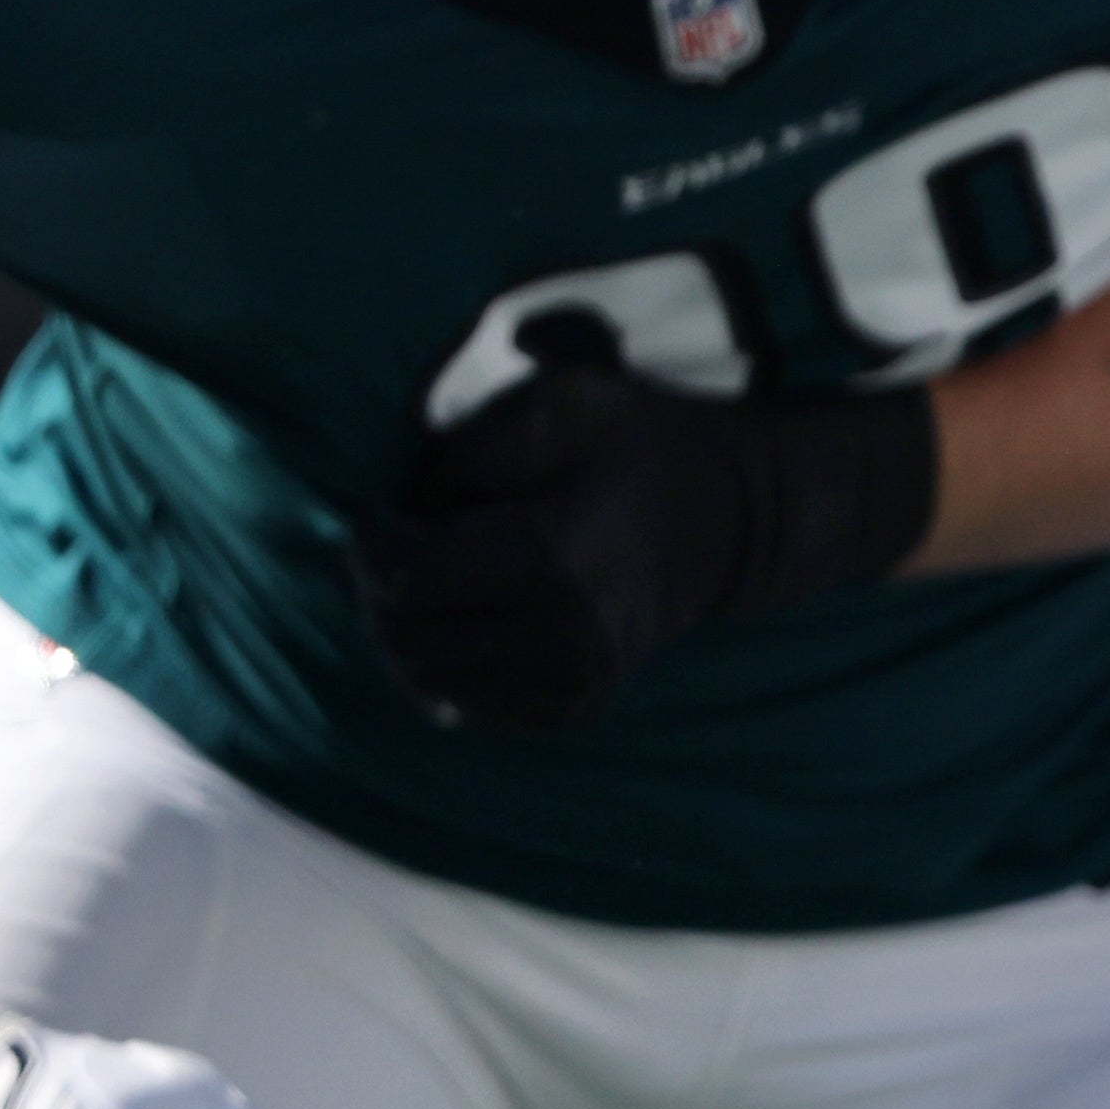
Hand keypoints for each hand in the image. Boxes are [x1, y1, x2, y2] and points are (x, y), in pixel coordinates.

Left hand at [354, 355, 936, 730]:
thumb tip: (406, 508)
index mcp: (554, 554)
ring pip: (429, 681)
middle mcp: (563, 633)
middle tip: (395, 551)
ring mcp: (575, 678)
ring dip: (406, 633)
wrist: (740, 516)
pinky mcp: (579, 703)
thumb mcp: (560, 402)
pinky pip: (471, 706)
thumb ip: (468, 448)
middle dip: (379, 593)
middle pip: (406, 639)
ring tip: (428, 585)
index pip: (408, 578)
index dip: (369, 545)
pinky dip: (449, 668)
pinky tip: (468, 622)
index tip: (376, 516)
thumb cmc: (642, 444)